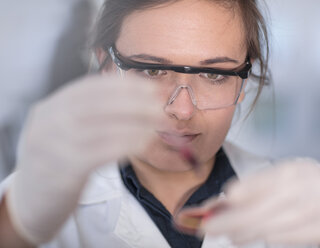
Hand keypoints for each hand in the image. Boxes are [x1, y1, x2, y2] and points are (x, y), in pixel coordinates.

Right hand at [6, 74, 161, 244]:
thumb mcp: (64, 132)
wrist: (30, 204)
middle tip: (160, 108)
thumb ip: (90, 115)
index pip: (91, 86)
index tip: (151, 87)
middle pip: (99, 104)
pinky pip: (102, 153)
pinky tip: (142, 144)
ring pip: (103, 128)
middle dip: (136, 103)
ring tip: (157, 127)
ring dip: (137, 126)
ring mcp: (52, 147)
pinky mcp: (63, 173)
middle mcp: (47, 122)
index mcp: (50, 108)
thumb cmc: (58, 164)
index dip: (126, 85)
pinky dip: (127, 145)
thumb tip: (137, 101)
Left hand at [201, 158, 319, 247]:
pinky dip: (260, 238)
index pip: (248, 186)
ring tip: (228, 234)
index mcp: (289, 170)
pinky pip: (279, 238)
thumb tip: (226, 199)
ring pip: (261, 228)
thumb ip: (262, 186)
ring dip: (239, 233)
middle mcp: (299, 188)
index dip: (225, 201)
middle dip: (223, 223)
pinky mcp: (319, 231)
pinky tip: (249, 237)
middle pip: (250, 211)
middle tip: (205, 228)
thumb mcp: (291, 177)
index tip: (208, 209)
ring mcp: (310, 211)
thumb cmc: (318, 189)